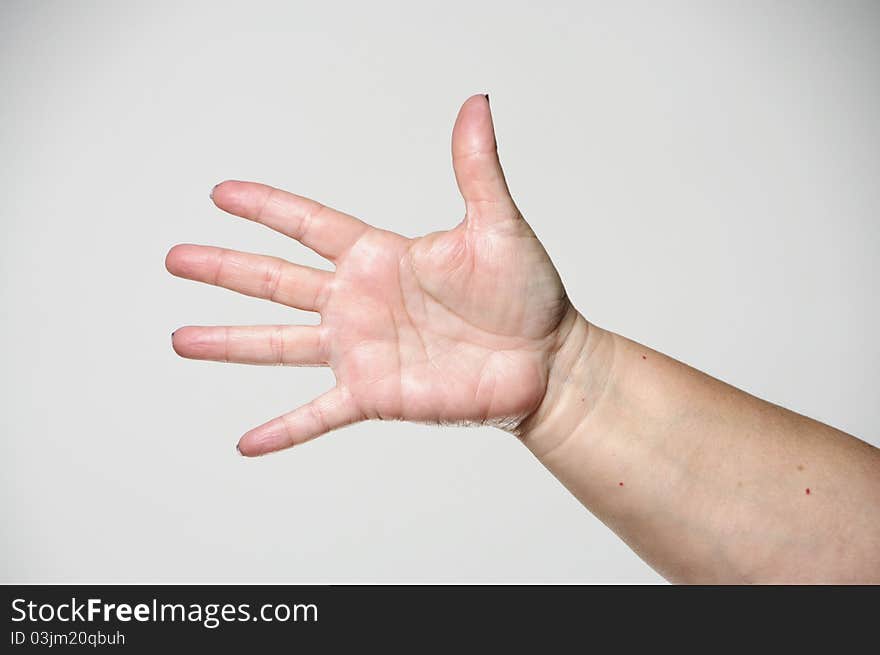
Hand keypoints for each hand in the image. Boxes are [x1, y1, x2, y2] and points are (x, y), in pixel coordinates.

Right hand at [167, 95, 573, 454]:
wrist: (546, 363)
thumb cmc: (528, 295)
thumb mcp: (497, 226)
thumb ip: (474, 169)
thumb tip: (476, 104)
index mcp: (379, 257)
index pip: (308, 225)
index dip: (266, 208)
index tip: (221, 193)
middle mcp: (358, 303)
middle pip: (275, 280)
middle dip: (224, 268)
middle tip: (176, 258)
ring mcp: (362, 351)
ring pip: (279, 345)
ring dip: (228, 343)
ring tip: (180, 339)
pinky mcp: (375, 395)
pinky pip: (318, 415)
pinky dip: (283, 431)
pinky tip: (246, 443)